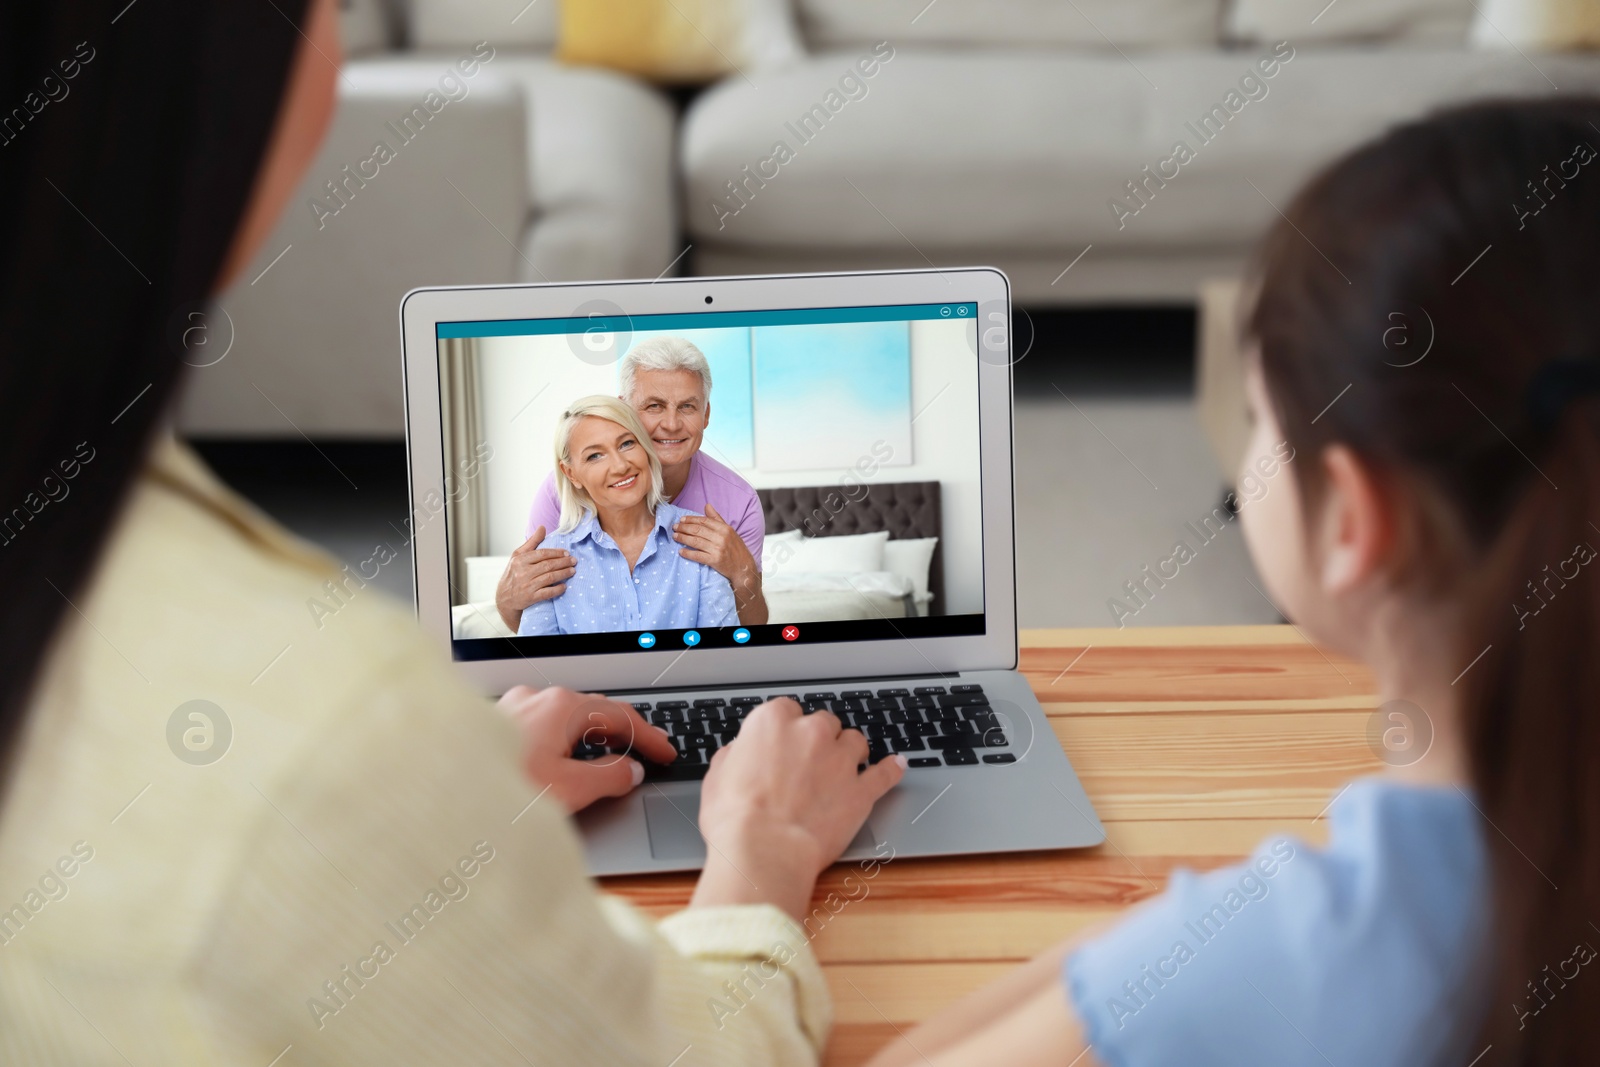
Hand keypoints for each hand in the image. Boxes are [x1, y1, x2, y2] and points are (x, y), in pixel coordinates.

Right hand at [495, 526, 575, 631]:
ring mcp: (527, 586)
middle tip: (574, 561)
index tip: (567, 552)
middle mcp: (523, 572)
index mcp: (520, 560)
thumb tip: (542, 527)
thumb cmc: (513, 573)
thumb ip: (532, 542)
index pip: (542, 554)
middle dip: (563, 562)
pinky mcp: (530, 598)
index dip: (556, 553)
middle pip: (548, 565)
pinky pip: (547, 593)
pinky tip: (564, 586)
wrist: (504, 597)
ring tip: (572, 571)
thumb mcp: (518, 555)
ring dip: (563, 574)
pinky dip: (557, 589)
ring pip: (549, 578)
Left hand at [499, 685, 676, 813]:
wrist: (439, 797)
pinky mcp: (494, 724)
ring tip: (612, 757)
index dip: (649, 737)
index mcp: (562, 706)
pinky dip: (565, 740)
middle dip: (623, 733)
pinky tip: (566, 759)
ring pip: (566, 718)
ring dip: (593, 737)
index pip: (621, 717)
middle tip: (647, 753)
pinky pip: (542, 726)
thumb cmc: (497, 791)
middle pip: (594, 712)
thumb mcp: (570, 790)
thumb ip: (610, 777)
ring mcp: (513, 708)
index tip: (666, 752)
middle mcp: (537, 698)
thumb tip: (630, 770)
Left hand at [674, 504, 764, 622]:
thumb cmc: (736, 548)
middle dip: (684, 528)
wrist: (744, 567)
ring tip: (675, 536)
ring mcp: (718, 549)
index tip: (682, 520)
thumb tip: (707, 505)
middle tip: (675, 527)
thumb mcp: (729, 531)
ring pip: (696, 541)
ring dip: (683, 538)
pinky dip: (688, 553)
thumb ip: (717, 518)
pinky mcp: (715, 560)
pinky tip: (681, 551)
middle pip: (698, 530)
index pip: (704, 521)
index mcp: (725, 528)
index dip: (691, 519)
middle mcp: (721, 537)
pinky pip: (698, 556)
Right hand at [692, 699, 905, 920]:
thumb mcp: (717, 778)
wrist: (764, 851)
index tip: (783, 743)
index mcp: (771, 723)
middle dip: (818, 739)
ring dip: (849, 752)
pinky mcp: (861, 791)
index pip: (785, 710)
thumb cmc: (736, 819)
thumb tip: (738, 754)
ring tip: (844, 767)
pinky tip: (896, 766)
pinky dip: (891, 769)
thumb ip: (734, 757)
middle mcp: (810, 733)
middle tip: (809, 762)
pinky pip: (885, 773)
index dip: (785, 729)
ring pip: (855, 741)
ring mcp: (840, 760)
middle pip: (823, 722)